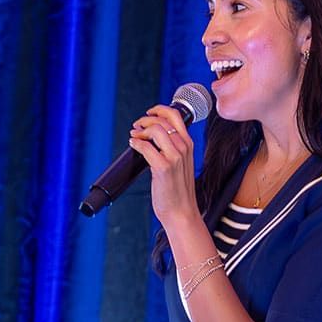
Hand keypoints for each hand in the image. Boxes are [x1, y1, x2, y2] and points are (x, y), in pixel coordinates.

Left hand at [129, 105, 198, 226]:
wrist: (181, 212)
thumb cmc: (178, 190)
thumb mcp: (180, 164)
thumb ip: (171, 149)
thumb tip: (151, 137)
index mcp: (188, 145)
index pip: (175, 116)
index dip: (159, 110)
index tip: (148, 114)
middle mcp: (183, 148)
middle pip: (163, 120)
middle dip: (145, 120)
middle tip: (136, 128)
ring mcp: (174, 157)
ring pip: (155, 130)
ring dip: (140, 131)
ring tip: (134, 137)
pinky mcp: (163, 167)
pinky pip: (146, 147)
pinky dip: (136, 143)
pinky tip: (133, 145)